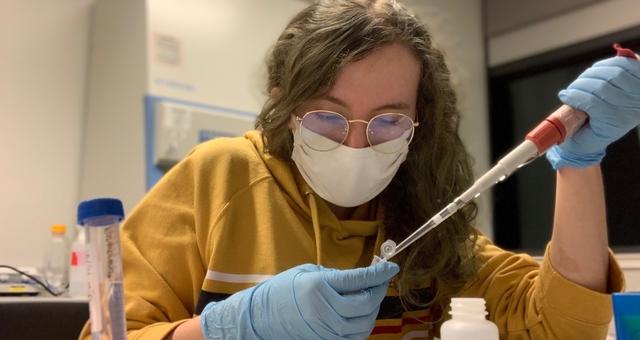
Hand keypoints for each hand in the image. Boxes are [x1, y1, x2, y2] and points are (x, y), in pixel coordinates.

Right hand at [200, 261, 399, 339]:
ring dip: (373, 309)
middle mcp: (325, 310)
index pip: (359, 279)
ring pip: (365, 323)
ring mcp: (326, 330)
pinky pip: (355, 337)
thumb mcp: (307, 273)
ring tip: (372, 296)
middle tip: (382, 280)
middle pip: (366, 303)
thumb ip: (335, 276)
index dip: (379, 273)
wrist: (259, 318)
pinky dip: (364, 325)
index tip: (392, 267)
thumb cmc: (281, 291)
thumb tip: (361, 279)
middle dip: (379, 290)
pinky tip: (362, 314)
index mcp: (319, 287)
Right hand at [546, 56, 639, 168]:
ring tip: (583, 80)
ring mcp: (638, 92)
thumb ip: (567, 130)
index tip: (563, 95)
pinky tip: (597, 71)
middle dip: (581, 84)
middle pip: (603, 85)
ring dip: (592, 72)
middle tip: (571, 89)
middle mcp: (631, 108)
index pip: (594, 103)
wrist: (613, 129)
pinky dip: (608, 63)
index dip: (575, 96)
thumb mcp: (580, 139)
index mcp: (615, 123)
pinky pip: (625, 64)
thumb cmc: (591, 136)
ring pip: (613, 72)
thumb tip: (556, 113)